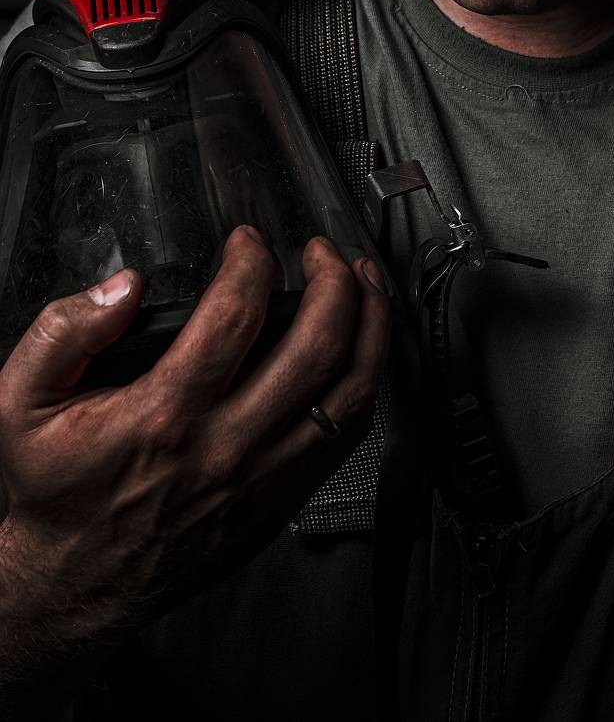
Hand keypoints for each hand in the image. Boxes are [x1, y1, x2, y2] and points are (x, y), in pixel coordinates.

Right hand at [0, 226, 390, 690]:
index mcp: (164, 415)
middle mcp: (225, 445)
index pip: (235, 315)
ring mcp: (262, 476)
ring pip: (348, 392)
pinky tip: (362, 349)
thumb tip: (122, 287)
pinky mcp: (282, 499)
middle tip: (320, 251)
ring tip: (365, 281)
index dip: (252, 261)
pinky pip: (347, 436)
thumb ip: (63, 331)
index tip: (248, 241)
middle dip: (332, 280)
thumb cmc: (56, 490)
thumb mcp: (22, 402)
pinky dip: (365, 382)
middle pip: (314, 347)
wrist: (75, 582)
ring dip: (369, 324)